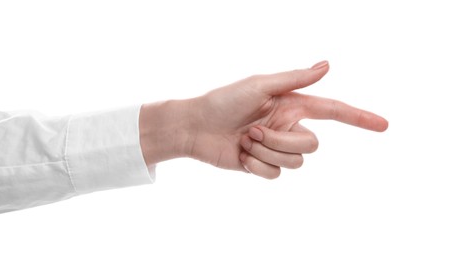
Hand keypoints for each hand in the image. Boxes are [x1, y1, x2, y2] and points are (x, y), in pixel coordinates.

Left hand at [140, 61, 387, 178]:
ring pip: (294, 162)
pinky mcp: (263, 166)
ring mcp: (276, 148)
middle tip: (254, 130)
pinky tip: (240, 154)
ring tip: (244, 140)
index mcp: (292, 106)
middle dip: (282, 141)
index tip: (383, 125)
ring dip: (266, 152)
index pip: (332, 111)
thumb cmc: (224, 100)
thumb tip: (328, 65)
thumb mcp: (260, 85)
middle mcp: (288, 127)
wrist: (196, 127)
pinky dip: (256, 166)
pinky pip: (275, 175)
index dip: (358, 118)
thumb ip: (295, 79)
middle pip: (311, 146)